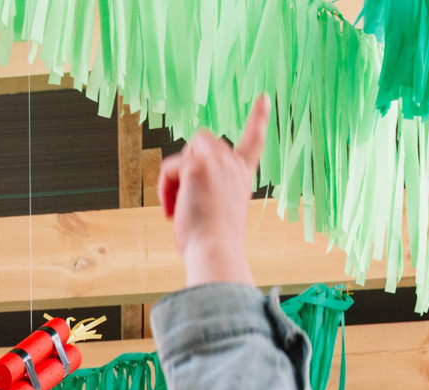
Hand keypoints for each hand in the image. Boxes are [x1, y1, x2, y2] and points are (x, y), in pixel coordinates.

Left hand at [157, 94, 267, 288]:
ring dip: (174, 180)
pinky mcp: (199, 165)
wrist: (216, 253)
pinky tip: (173, 211)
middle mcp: (234, 165)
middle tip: (185, 204)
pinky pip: (169, 169)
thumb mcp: (214, 215)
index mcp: (242, 177)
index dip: (258, 120)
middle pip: (200, 143)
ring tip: (179, 209)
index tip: (264, 98)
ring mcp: (218, 161)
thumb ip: (206, 194)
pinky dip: (165, 190)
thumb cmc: (212, 246)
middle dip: (186, 168)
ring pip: (183, 154)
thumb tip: (180, 198)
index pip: (253, 143)